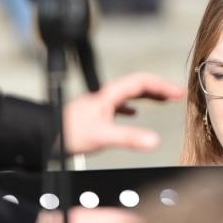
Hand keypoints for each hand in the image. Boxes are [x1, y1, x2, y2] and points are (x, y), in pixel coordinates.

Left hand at [62, 71, 183, 154]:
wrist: (44, 137)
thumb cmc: (67, 133)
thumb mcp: (102, 136)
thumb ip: (129, 138)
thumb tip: (155, 140)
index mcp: (109, 94)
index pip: (142, 82)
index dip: (163, 86)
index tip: (179, 93)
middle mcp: (105, 95)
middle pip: (137, 85)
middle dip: (159, 88)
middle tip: (177, 95)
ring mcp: (100, 103)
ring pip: (129, 94)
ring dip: (148, 95)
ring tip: (163, 100)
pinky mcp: (95, 113)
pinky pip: (118, 105)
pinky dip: (131, 106)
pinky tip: (133, 114)